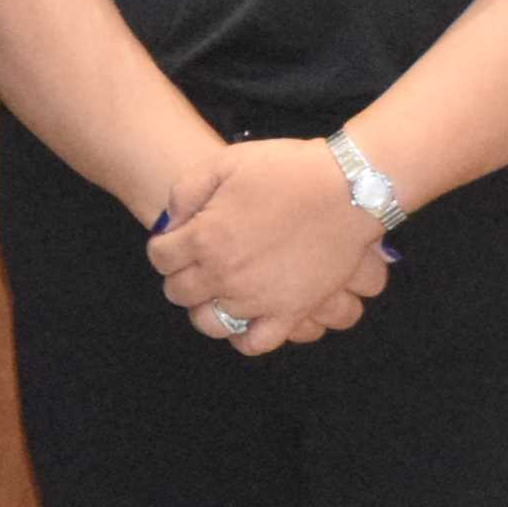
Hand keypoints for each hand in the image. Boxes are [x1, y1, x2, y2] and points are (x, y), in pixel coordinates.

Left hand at [146, 139, 393, 354]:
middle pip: (179, 292)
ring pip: (210, 322)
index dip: (164, 246)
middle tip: (195, 263)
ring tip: (215, 292)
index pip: (160, 256)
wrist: (347, 188)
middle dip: (179, 275)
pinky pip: (255, 343)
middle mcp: (224, 274)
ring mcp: (256, 298)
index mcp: (204, 238)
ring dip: (205, 308)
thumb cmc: (287, 170)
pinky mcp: (290, 312)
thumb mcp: (226, 162)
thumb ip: (187, 191)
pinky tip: (245, 318)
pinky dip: (244, 337)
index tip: (176, 239)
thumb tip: (171, 222)